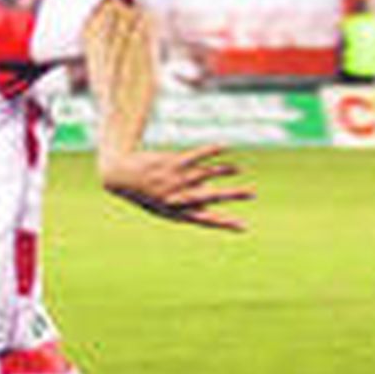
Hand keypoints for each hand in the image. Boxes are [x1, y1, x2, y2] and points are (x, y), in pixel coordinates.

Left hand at [99, 143, 252, 230]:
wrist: (121, 177)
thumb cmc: (146, 194)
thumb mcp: (166, 205)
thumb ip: (189, 202)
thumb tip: (211, 197)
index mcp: (178, 213)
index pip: (207, 221)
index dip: (226, 224)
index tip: (244, 227)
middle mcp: (179, 197)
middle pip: (211, 197)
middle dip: (233, 195)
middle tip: (253, 193)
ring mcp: (176, 180)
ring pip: (206, 175)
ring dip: (224, 171)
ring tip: (238, 170)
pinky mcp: (173, 163)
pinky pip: (196, 156)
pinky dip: (211, 151)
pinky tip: (225, 147)